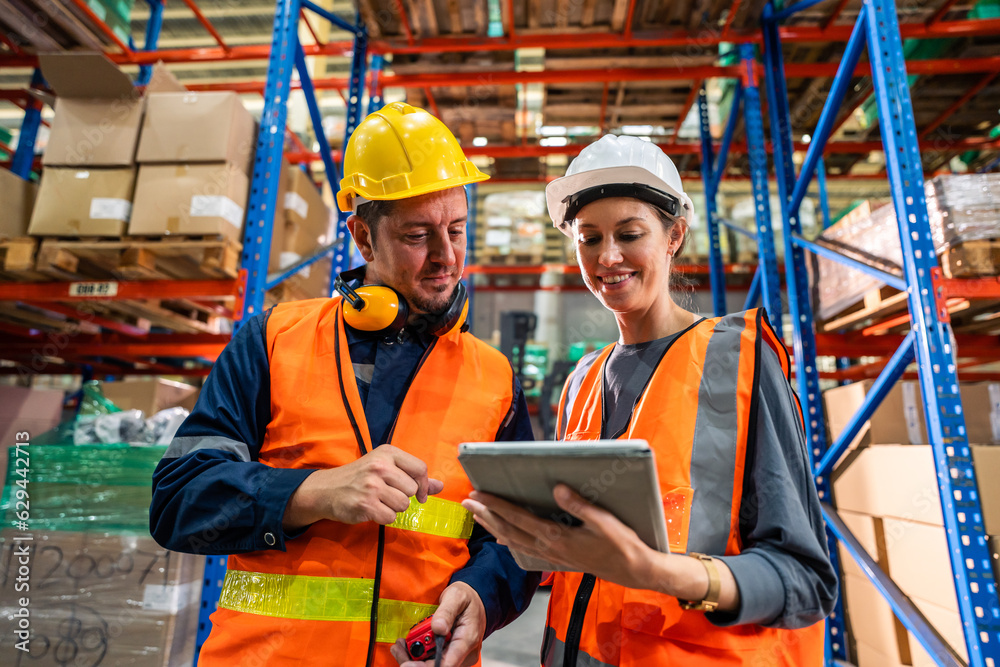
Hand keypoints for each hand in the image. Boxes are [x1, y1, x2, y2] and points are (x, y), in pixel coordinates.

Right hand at [283, 445, 444, 528]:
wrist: (327, 490)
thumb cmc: (360, 477)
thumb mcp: (386, 468)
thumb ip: (414, 477)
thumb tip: (440, 486)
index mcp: (387, 453)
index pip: (420, 469)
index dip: (424, 484)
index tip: (419, 494)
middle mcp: (380, 466)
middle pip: (412, 490)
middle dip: (404, 497)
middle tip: (387, 494)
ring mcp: (372, 486)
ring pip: (403, 505)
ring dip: (393, 508)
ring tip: (379, 501)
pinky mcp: (365, 504)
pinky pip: (390, 517)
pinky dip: (384, 517)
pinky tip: (372, 509)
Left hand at [390, 582, 485, 666]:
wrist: (474, 601)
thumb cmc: (467, 599)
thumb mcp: (457, 597)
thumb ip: (447, 611)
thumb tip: (438, 628)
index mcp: (468, 640)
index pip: (448, 663)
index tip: (408, 664)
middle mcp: (464, 654)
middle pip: (436, 666)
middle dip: (414, 660)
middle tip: (398, 647)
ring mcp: (457, 656)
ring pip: (432, 665)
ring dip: (414, 658)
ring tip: (400, 645)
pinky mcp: (450, 656)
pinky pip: (432, 661)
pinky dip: (418, 656)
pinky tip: (408, 645)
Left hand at [462, 484, 656, 589]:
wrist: (633, 570)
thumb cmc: (621, 544)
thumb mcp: (604, 521)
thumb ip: (579, 505)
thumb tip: (556, 488)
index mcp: (558, 537)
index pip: (519, 518)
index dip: (496, 505)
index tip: (478, 494)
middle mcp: (549, 549)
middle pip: (509, 530)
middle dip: (486, 515)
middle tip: (467, 501)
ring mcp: (552, 556)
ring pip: (514, 541)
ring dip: (494, 526)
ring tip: (478, 515)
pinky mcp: (557, 559)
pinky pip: (526, 550)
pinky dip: (510, 540)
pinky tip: (503, 536)